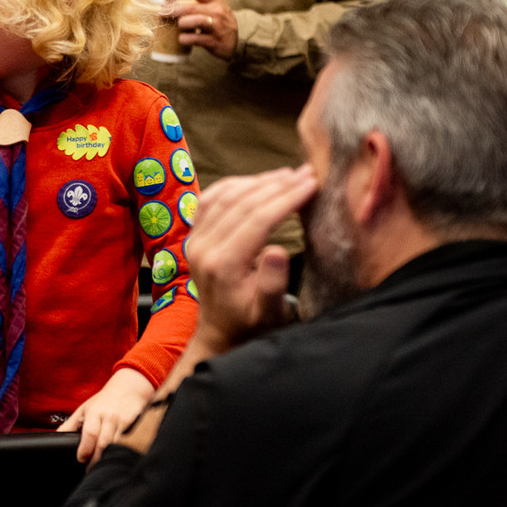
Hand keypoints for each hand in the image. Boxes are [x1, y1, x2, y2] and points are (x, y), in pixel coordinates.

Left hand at [58, 367, 153, 462]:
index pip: (90, 433)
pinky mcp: (134, 426)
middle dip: (96, 459)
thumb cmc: (103, 401)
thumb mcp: (85, 409)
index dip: (85, 449)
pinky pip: (127, 443)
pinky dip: (121, 452)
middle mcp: (109, 416)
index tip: (81, 459)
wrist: (129, 387)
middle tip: (89, 470)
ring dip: (108, 458)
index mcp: (94, 412)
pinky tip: (116, 459)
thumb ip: (70, 425)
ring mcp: (122, 422)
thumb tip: (56, 437)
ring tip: (101, 468)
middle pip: (103, 443)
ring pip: (115, 445)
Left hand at [158, 0, 237, 59]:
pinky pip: (196, 39)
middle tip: (162, 13)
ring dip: (182, 23)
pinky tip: (181, 39)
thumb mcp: (211, 9)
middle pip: (191, 7)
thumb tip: (166, 2)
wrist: (235, 42)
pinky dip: (185, 39)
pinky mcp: (215, 41)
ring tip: (178, 25)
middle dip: (174, 9)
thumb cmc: (217, 22)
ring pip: (196, 21)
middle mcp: (218, 11)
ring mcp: (217, 26)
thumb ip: (194, 4)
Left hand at [184, 166, 317, 359]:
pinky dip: (234, 185)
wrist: (220, 334)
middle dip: (276, 184)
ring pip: (224, 196)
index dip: (285, 198)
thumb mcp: (269, 314)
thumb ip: (272, 284)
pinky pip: (210, 199)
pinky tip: (256, 180)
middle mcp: (203, 248)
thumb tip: (278, 250)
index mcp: (223, 266)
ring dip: (257, 181)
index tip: (312, 183)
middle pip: (241, 203)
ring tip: (288, 174)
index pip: (256, 220)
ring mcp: (194, 239)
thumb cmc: (251, 325)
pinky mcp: (194, 235)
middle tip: (306, 172)